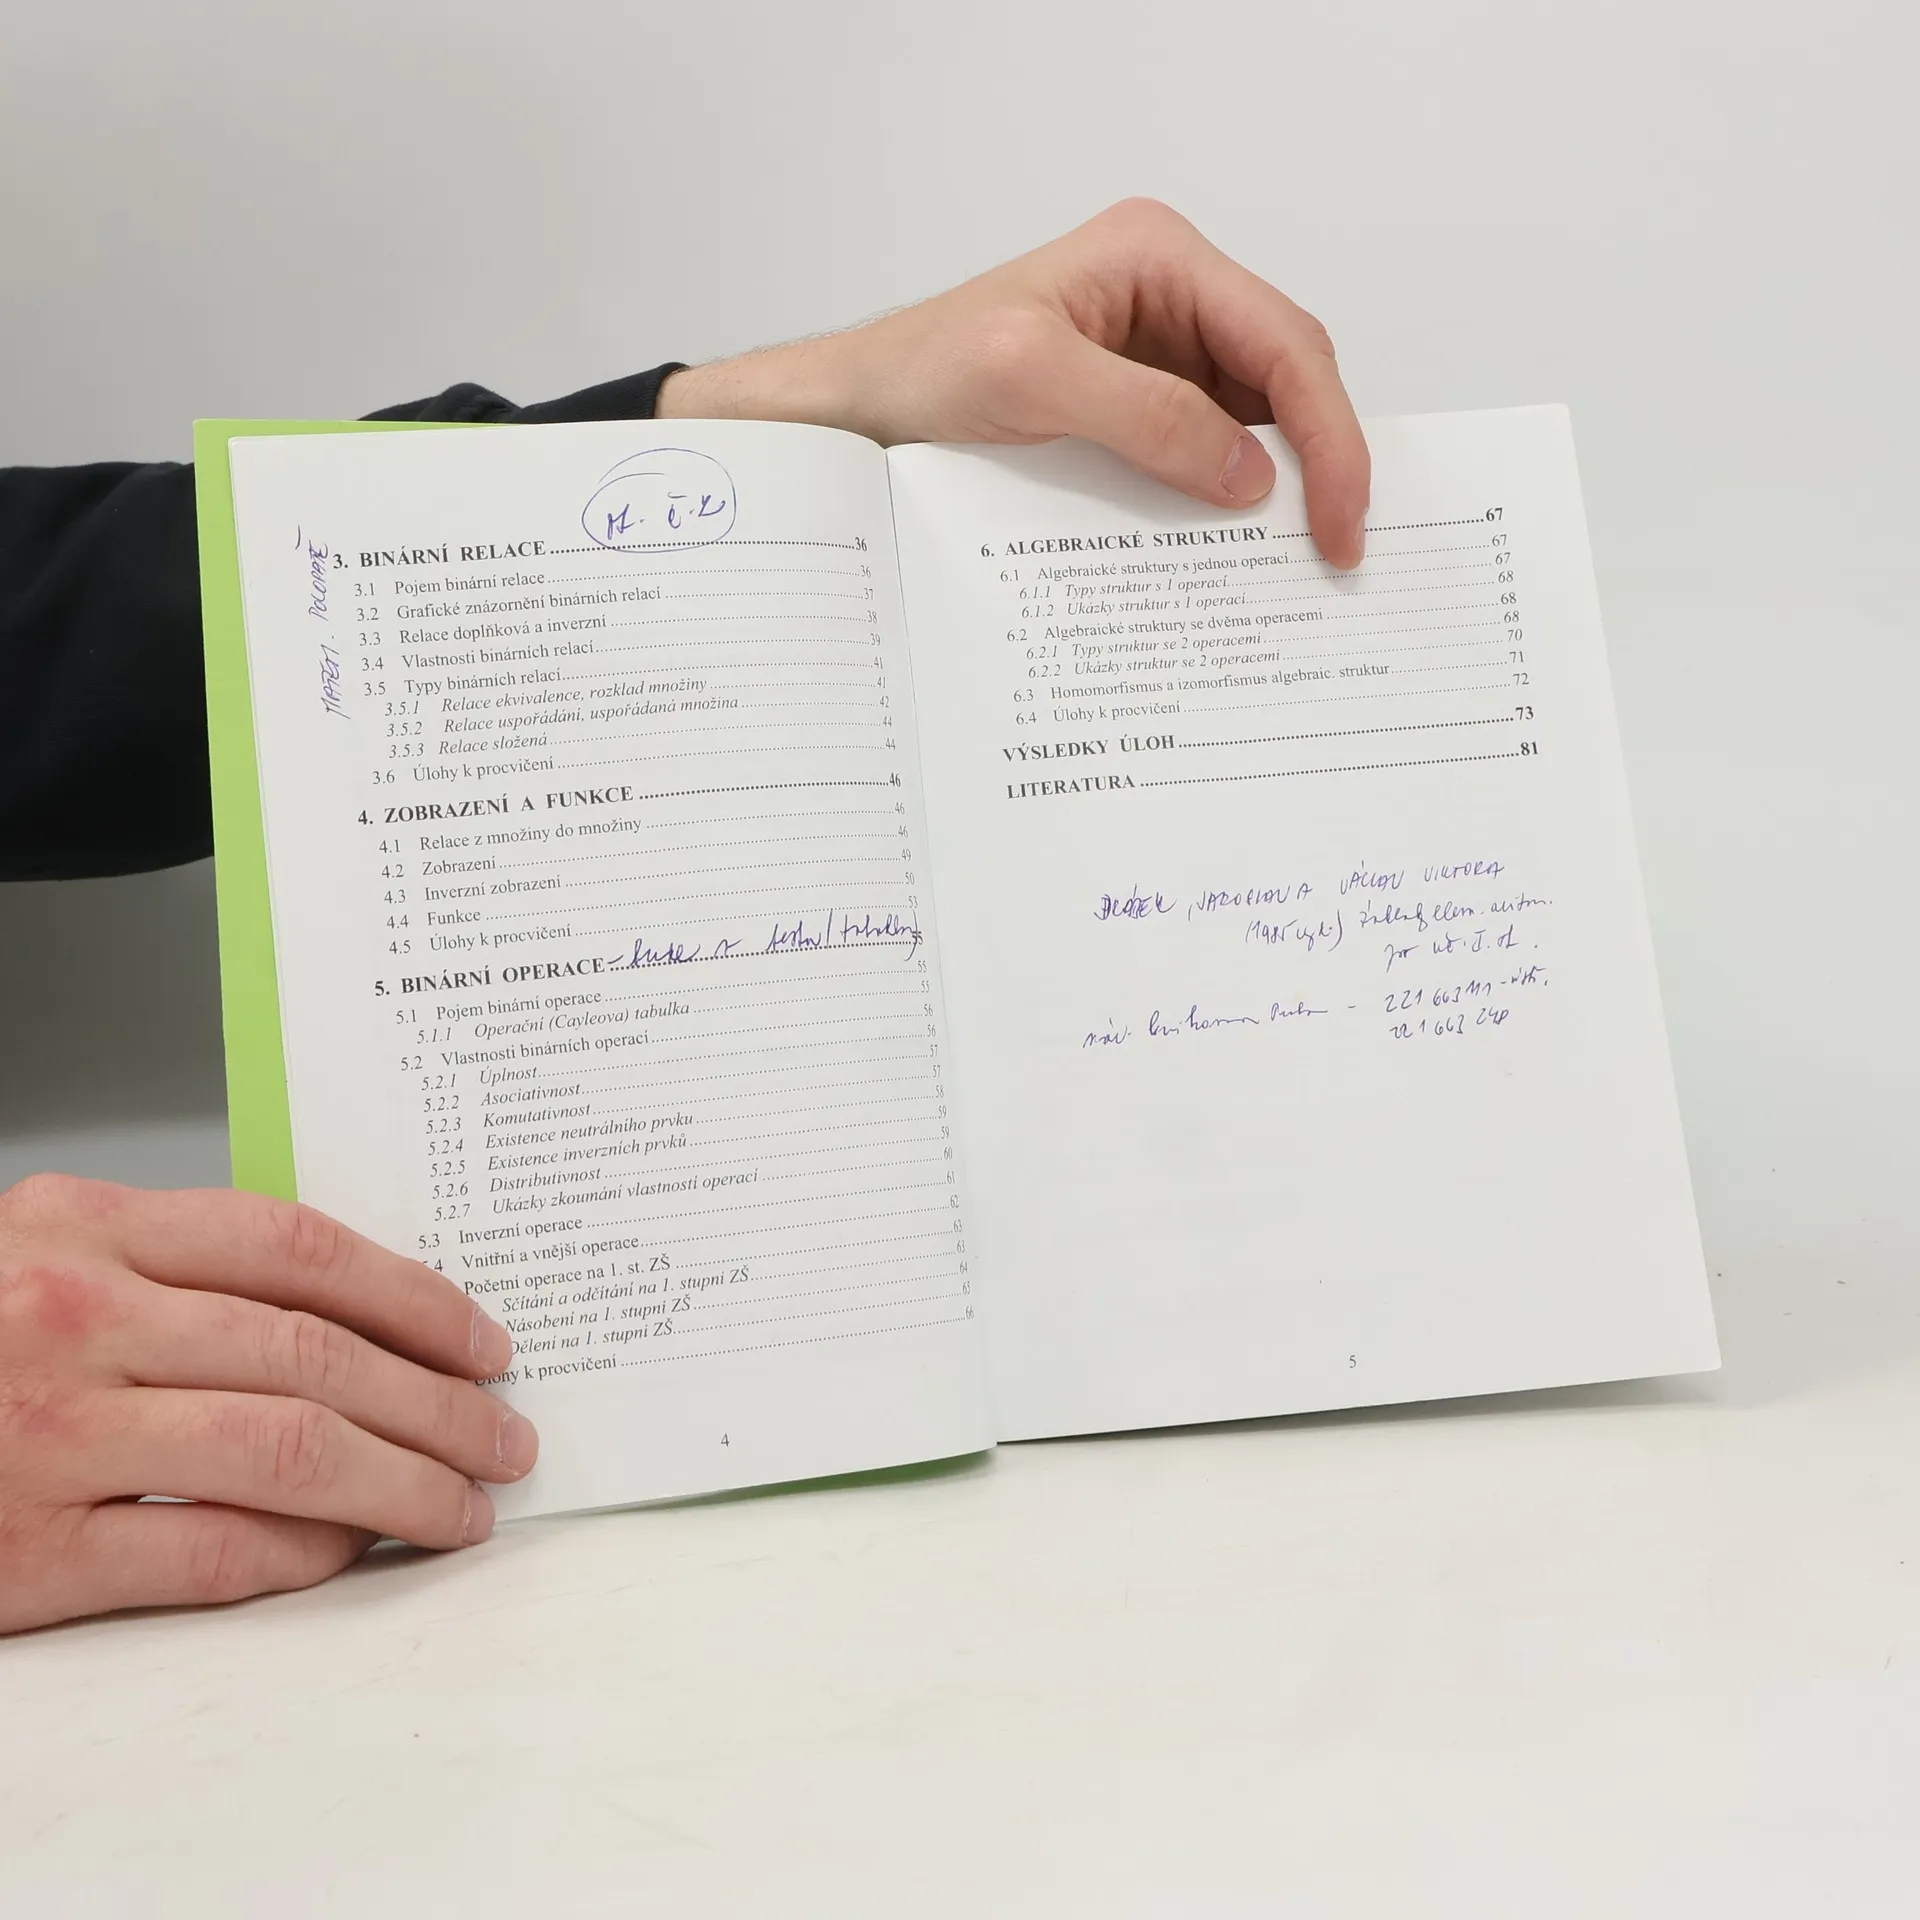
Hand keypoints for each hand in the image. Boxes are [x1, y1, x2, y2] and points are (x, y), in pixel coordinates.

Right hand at [0, 1175, 535, 1634]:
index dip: (416, 1298)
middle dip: (440, 1405)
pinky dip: (301, 1556)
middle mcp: (71, 1318)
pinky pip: (210, 1552)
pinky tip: (351, 1552)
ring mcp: (45, 1436)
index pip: (300, 1247)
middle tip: (503, 1437)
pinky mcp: (24, 1555)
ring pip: (290, 1451)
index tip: (485, 1342)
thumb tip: (355, 1317)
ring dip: (404, 1484)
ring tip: (463, 1505)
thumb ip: (177, 1268)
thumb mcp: (43, 1258)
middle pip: (317, 1355)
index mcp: (84, 1226)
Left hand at [658, 198, 1370, 566]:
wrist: (852, 417)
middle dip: (1320, 461)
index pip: (1283, 340)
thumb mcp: (1030, 382)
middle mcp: (1169, 299)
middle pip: (1288, 378)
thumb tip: (1251, 474)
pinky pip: (1207, 456)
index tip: (1341, 516)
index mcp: (1157, 256)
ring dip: (1279, 489)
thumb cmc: (917, 374)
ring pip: (1258, 422)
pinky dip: (1228, 504)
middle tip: (1333, 552)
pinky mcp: (1135, 413)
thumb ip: (1148, 418)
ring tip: (1295, 563)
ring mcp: (1156, 357)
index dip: (1329, 431)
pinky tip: (1234, 553)